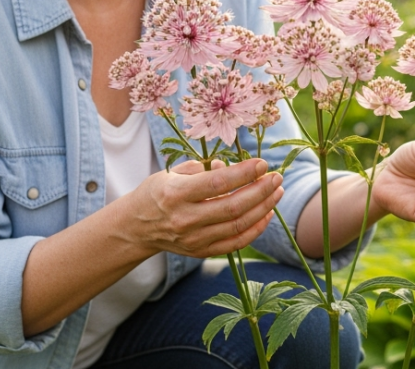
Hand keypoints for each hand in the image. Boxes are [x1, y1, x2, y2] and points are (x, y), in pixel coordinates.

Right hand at [127, 158, 283, 257]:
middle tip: (277, 177)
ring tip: (278, 192)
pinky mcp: (201, 252)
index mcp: (176, 194)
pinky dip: (256, 229)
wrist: (136, 228)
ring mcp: (193, 239)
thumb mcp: (171, 173)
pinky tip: (267, 213)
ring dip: (264, 208)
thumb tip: (230, 167)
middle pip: (233, 207)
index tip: (263, 163)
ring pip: (238, 225)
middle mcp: (185, 219)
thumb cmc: (157, 192)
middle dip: (261, 190)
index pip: (217, 183)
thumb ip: (202, 168)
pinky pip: (235, 243)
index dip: (244, 173)